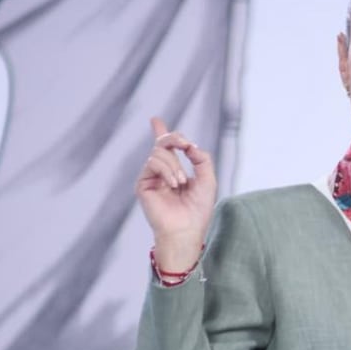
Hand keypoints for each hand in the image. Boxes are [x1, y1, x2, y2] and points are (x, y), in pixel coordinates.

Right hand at [135, 117, 217, 270]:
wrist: (186, 229)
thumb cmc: (198, 210)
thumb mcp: (208, 180)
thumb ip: (201, 159)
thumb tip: (189, 145)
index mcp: (176, 171)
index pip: (167, 148)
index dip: (161, 132)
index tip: (155, 120)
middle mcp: (162, 173)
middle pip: (163, 143)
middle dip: (175, 138)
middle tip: (186, 145)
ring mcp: (151, 178)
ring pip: (159, 152)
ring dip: (174, 165)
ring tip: (181, 183)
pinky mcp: (143, 184)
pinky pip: (152, 163)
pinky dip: (166, 170)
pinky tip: (174, 184)